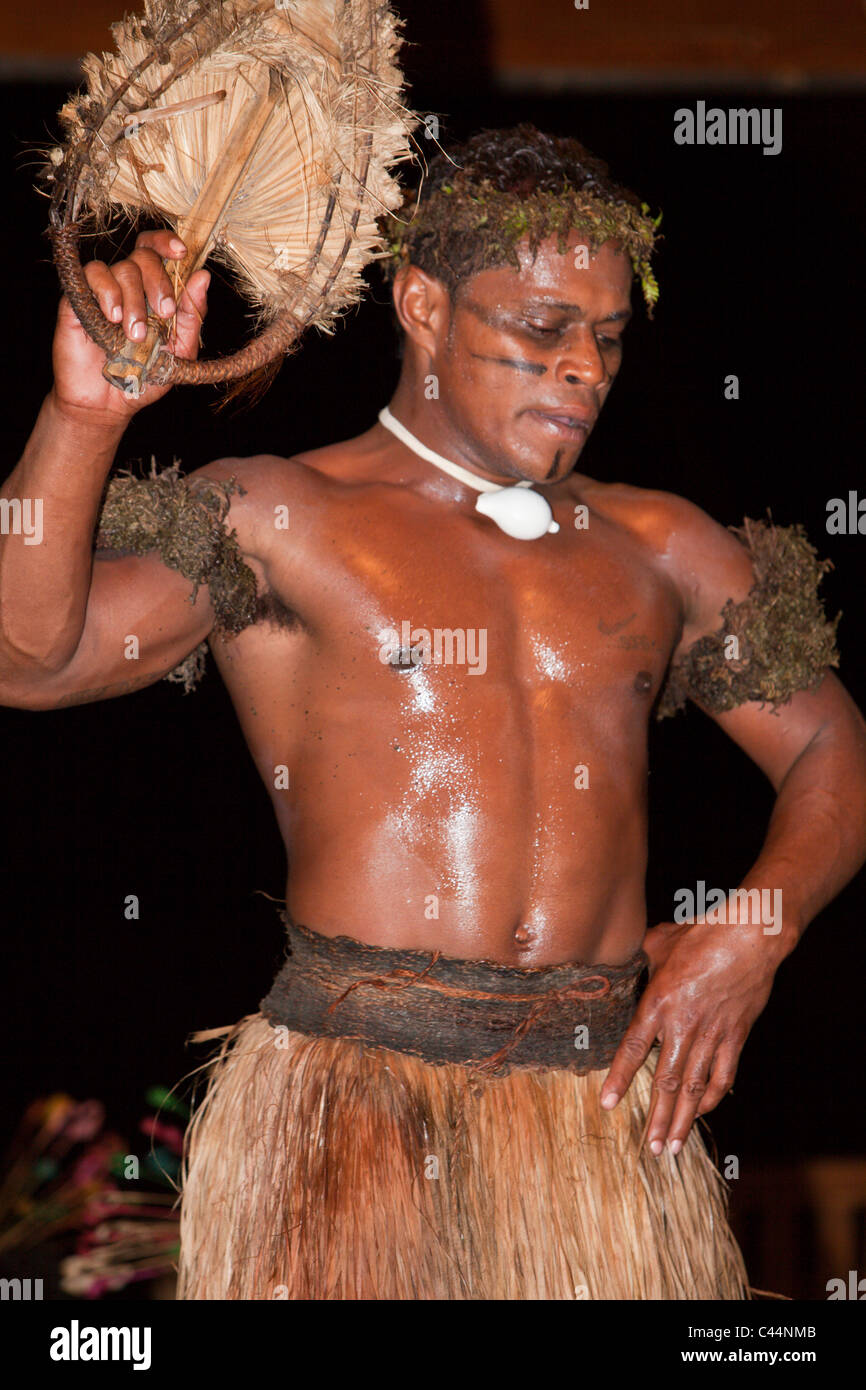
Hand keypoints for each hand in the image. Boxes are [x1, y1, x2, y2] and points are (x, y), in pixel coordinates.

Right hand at [50, 228, 209, 427]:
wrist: (108, 404)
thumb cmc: (144, 378)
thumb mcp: (179, 352)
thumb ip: (193, 317)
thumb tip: (203, 277)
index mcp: (154, 292)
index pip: (158, 250)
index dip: (168, 243)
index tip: (181, 252)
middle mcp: (129, 285)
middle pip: (143, 255)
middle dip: (158, 281)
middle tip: (163, 314)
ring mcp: (103, 291)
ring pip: (121, 268)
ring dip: (134, 300)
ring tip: (135, 335)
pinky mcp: (79, 299)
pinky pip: (92, 275)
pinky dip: (106, 291)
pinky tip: (112, 317)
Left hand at [600, 917, 780, 1152]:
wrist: (749, 936)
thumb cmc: (701, 933)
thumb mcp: (659, 942)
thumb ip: (641, 961)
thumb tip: (628, 963)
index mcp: (658, 1004)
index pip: (633, 1050)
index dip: (619, 1079)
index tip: (607, 1104)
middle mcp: (682, 1026)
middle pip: (666, 1081)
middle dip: (657, 1118)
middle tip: (649, 1148)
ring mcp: (712, 1034)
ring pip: (694, 1087)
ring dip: (683, 1119)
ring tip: (672, 1147)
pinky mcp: (736, 1035)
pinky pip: (723, 1074)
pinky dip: (712, 1097)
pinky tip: (702, 1112)